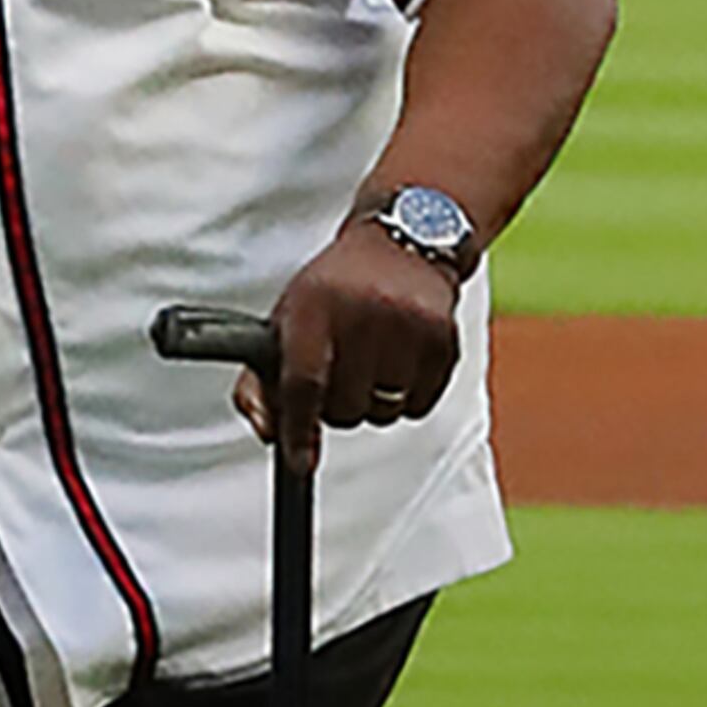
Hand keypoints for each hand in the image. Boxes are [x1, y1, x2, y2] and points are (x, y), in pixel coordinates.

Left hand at [238, 221, 460, 469]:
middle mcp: (361, 315)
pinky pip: (419, 406)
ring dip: (371, 403)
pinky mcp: (444, 341)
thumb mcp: (286, 319)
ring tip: (368, 361)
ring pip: (383, 413)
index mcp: (312, 307)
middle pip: (343, 408)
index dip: (297, 428)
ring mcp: (407, 327)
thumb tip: (268, 432)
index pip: (303, 382)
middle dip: (334, 406)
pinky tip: (397, 361)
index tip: (298, 462)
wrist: (401, 244)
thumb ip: (262, 379)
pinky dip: (405, 398)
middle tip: (336, 375)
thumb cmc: (332, 291)